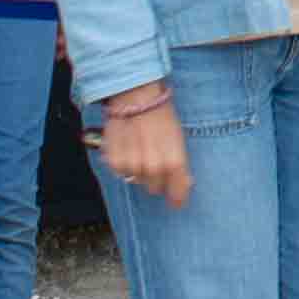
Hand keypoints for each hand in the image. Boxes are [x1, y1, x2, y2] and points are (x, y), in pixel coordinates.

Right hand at [96, 86, 190, 206]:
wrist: (136, 96)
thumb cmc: (161, 115)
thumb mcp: (178, 138)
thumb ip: (179, 164)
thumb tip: (184, 183)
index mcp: (173, 162)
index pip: (177, 193)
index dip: (177, 198)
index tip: (177, 202)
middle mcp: (153, 168)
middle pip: (155, 188)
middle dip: (156, 178)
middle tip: (154, 159)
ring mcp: (133, 166)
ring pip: (137, 180)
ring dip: (139, 169)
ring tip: (139, 147)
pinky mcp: (115, 162)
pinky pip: (121, 172)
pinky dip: (123, 162)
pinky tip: (127, 146)